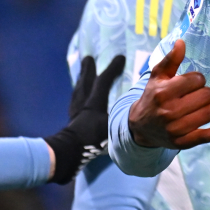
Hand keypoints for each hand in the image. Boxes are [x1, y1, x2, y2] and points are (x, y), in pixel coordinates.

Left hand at [45, 54, 126, 183]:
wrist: (69, 152)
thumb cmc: (92, 139)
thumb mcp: (113, 126)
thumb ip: (125, 117)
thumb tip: (140, 109)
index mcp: (94, 103)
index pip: (103, 81)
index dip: (112, 68)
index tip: (120, 57)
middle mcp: (83, 103)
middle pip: (85, 82)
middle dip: (88, 70)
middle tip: (88, 58)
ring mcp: (75, 112)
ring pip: (78, 91)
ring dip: (81, 80)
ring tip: (82, 73)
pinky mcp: (71, 121)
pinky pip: (75, 102)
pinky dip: (78, 96)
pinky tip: (79, 99)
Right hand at [127, 40, 209, 149]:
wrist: (141, 127)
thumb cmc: (152, 96)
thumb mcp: (157, 77)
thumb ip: (171, 59)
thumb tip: (181, 42)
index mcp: (162, 93)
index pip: (196, 80)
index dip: (198, 79)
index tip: (192, 82)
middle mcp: (169, 112)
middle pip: (206, 96)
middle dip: (206, 91)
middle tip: (199, 93)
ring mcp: (177, 129)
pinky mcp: (184, 142)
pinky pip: (208, 136)